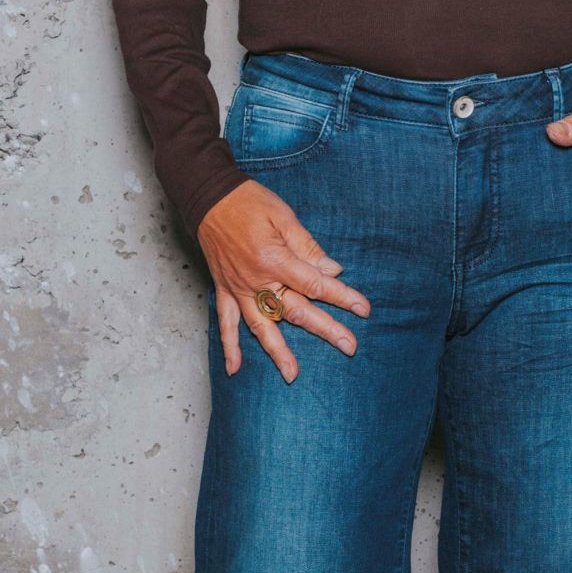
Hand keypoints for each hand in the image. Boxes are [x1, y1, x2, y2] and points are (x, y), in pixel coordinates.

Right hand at [197, 180, 371, 381]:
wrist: (208, 198)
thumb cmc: (249, 202)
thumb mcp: (284, 217)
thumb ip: (308, 248)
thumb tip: (333, 270)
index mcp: (274, 259)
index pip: (315, 284)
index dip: (342, 296)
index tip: (363, 309)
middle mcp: (256, 280)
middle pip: (296, 311)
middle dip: (325, 329)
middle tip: (349, 346)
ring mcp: (238, 289)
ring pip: (262, 326)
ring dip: (278, 352)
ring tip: (293, 375)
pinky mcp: (224, 290)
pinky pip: (226, 323)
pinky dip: (230, 347)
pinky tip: (235, 369)